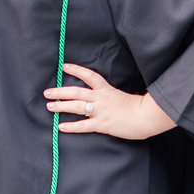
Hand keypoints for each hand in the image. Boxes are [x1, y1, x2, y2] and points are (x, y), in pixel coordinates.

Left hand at [45, 63, 175, 139]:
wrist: (146, 116)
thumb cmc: (137, 107)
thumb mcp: (121, 96)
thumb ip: (109, 96)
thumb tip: (98, 98)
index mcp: (106, 90)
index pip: (89, 75)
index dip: (75, 70)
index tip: (63, 66)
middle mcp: (100, 98)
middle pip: (76, 92)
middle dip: (60, 91)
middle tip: (47, 92)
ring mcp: (100, 111)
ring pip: (76, 106)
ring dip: (61, 106)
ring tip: (49, 106)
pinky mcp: (102, 124)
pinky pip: (83, 125)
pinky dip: (71, 126)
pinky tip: (60, 126)